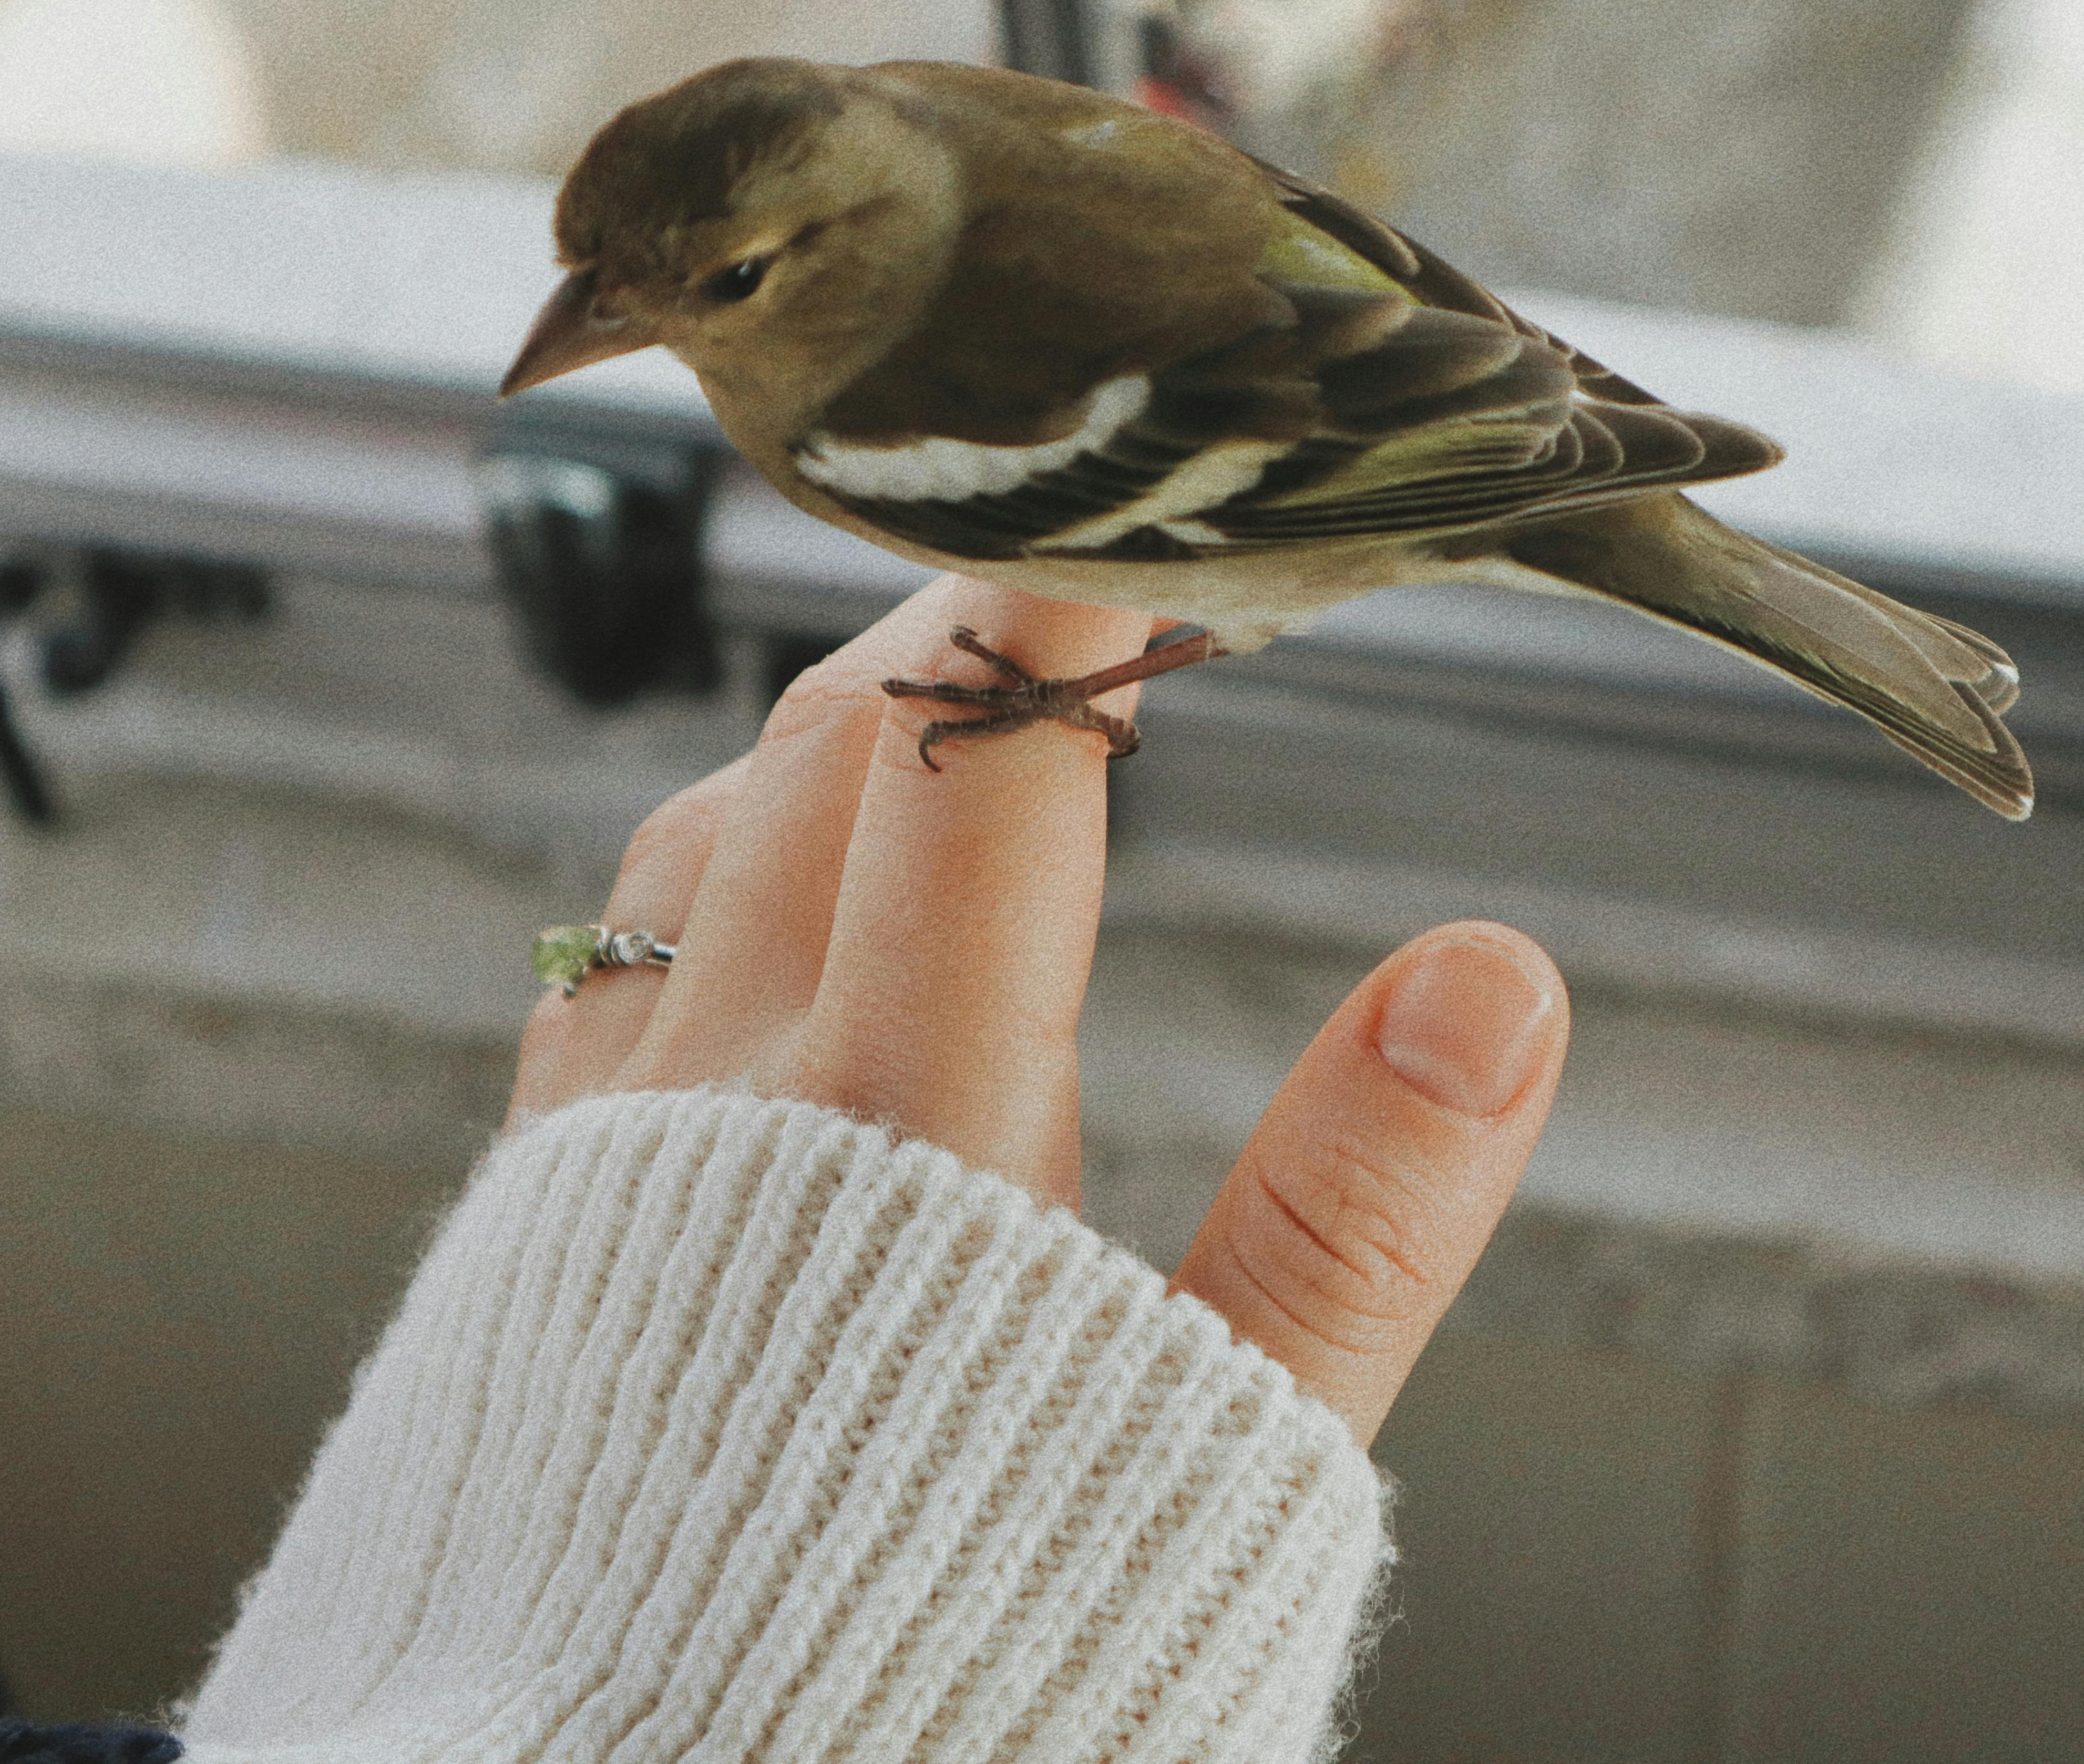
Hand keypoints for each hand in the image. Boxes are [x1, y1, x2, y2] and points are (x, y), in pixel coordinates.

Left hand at [509, 576, 1567, 1443]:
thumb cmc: (940, 1660)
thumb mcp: (1210, 1459)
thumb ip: (1358, 1215)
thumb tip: (1494, 984)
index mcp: (907, 1121)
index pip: (996, 765)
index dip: (1077, 596)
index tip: (1152, 481)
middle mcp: (726, 1088)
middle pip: (842, 748)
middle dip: (975, 632)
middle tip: (1108, 584)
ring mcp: (608, 1139)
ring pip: (714, 825)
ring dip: (843, 735)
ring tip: (964, 714)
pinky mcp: (544, 1215)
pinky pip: (618, 951)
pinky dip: (724, 862)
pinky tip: (785, 904)